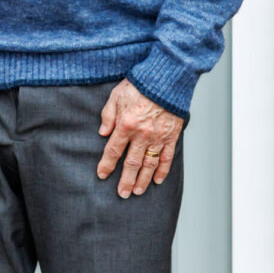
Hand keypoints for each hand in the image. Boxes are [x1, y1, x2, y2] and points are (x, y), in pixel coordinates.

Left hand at [97, 79, 183, 198]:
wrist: (165, 79)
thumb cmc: (139, 85)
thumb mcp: (116, 96)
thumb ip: (108, 116)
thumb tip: (103, 133)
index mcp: (126, 125)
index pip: (113, 151)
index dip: (106, 165)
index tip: (102, 175)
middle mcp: (141, 135)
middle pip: (131, 164)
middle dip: (126, 181)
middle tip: (122, 194)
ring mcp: (158, 137)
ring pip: (149, 165)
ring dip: (143, 180)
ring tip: (138, 191)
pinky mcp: (171, 136)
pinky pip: (167, 158)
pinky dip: (163, 171)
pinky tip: (158, 180)